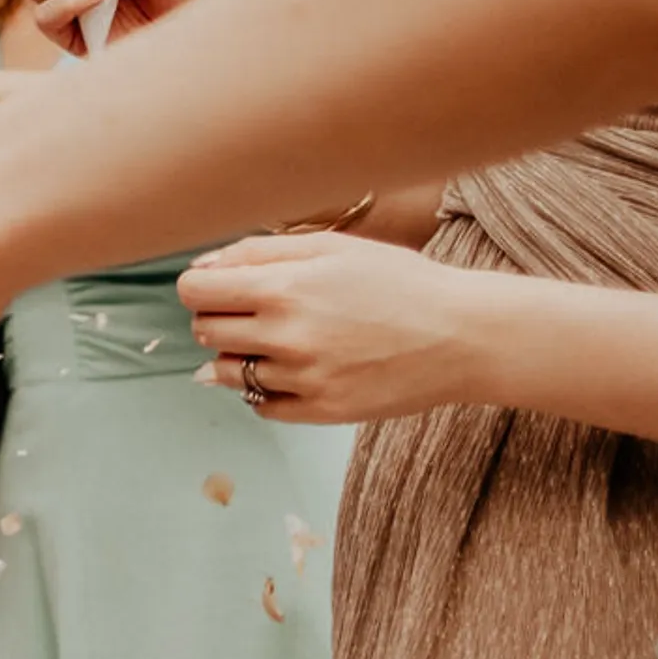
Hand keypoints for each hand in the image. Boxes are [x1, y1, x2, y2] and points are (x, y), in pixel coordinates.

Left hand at [178, 230, 492, 423]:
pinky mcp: (322, 412)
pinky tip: (292, 369)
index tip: (219, 287)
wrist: (464, 335)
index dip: (201, 287)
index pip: (194, 292)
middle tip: (253, 311)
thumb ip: (258, 252)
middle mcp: (286, 336)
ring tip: (276, 340)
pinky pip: (260, 405)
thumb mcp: (330, 247)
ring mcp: (303, 379)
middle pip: (204, 331)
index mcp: (283, 288)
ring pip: (225, 373)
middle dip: (217, 318)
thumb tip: (202, 269)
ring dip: (236, 355)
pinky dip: (264, 388)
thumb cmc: (398, 281)